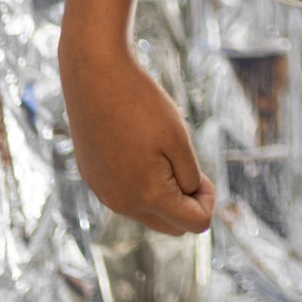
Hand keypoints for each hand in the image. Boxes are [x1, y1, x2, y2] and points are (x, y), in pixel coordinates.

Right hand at [61, 44, 215, 236]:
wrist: (94, 75)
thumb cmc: (141, 104)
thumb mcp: (179, 140)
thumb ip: (191, 178)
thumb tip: (191, 199)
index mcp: (148, 196)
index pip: (195, 224)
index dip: (208, 200)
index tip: (204, 171)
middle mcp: (122, 204)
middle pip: (171, 226)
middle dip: (187, 203)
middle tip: (186, 164)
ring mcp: (103, 192)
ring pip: (147, 212)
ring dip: (164, 193)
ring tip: (163, 153)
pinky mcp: (92, 178)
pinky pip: (126, 195)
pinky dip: (141, 183)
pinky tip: (139, 149)